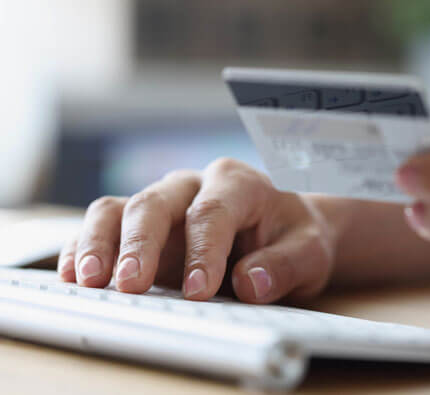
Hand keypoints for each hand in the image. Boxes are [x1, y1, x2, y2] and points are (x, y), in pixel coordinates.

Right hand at [58, 158, 334, 302]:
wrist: (285, 233)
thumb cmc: (294, 238)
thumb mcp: (309, 252)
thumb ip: (284, 265)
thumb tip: (248, 283)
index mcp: (238, 184)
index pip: (212, 212)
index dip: (202, 251)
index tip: (197, 291)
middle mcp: (193, 186)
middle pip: (156, 203)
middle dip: (140, 244)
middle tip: (130, 285)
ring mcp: (164, 204)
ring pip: (120, 209)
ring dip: (100, 243)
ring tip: (90, 280)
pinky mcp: (143, 228)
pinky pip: (106, 228)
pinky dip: (86, 248)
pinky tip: (75, 275)